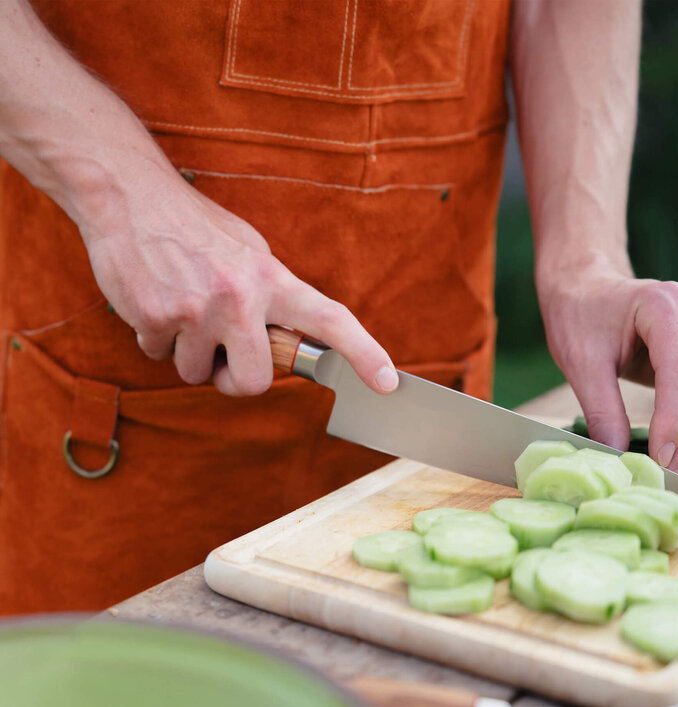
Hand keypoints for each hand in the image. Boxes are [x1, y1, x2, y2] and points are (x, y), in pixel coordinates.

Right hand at [79, 166, 397, 396]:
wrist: (128, 192)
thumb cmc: (194, 227)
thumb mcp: (247, 250)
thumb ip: (270, 295)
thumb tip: (287, 336)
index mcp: (272, 278)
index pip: (330, 320)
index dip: (364, 354)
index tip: (388, 383)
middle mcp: (242, 297)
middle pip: (254, 382)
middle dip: (233, 378)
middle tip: (221, 354)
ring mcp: (198, 310)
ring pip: (197, 374)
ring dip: (188, 353)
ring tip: (180, 306)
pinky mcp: (157, 318)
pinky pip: (158, 357)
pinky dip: (154, 338)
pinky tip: (153, 299)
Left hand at [539, 254, 677, 472]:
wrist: (584, 287)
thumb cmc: (578, 315)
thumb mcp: (580, 363)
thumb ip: (601, 409)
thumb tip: (617, 455)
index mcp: (665, 305)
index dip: (673, 421)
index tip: (658, 459)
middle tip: (666, 474)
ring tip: (670, 468)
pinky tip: (675, 448)